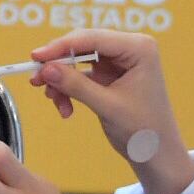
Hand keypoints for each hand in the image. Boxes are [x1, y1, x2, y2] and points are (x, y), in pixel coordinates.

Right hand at [30, 29, 193, 193]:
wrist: (158, 156)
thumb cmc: (144, 131)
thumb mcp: (107, 106)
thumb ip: (76, 85)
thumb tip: (45, 69)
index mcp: (138, 48)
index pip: (92, 38)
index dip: (61, 46)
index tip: (36, 57)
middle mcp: (129, 49)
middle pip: (82, 46)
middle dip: (59, 65)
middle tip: (37, 80)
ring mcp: (119, 62)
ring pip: (78, 61)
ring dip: (62, 81)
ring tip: (53, 101)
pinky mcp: (111, 75)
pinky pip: (81, 75)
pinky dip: (70, 89)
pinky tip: (65, 108)